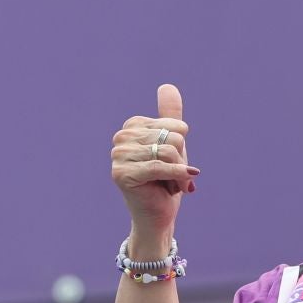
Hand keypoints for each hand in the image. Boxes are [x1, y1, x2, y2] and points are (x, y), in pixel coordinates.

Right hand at [111, 82, 200, 235]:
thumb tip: (167, 86)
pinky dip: (178, 177)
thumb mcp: (173, 146)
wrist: (158, 217)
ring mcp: (118, 155)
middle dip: (181, 162)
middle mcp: (121, 137)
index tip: (172, 164)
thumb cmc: (166, 182)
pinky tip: (184, 186)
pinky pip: (161, 166)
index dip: (182, 149)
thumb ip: (169, 117)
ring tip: (171, 185)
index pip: (174, 127)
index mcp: (133, 127)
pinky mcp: (122, 174)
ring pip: (169, 152)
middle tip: (172, 178)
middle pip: (172, 138)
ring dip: (179, 173)